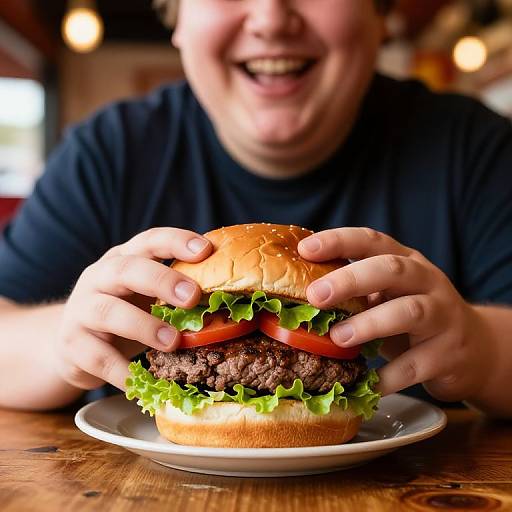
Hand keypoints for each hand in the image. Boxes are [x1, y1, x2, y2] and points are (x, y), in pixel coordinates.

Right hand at [53, 228, 211, 390]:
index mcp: (124, 259)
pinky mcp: (71, 344)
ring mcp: (81, 309)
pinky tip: (145, 382)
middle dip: (161, 280)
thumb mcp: (147, 295)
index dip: (176, 241)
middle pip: (125, 269)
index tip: (205, 250)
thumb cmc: (125, 312)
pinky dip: (123, 372)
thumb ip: (178, 292)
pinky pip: (97, 358)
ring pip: (108, 311)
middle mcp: (99, 277)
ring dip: (143, 326)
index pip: (149, 240)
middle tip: (193, 296)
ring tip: (173, 341)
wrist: (72, 342)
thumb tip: (236, 303)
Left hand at [298, 227, 488, 402]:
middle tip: (316, 296)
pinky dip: (389, 375)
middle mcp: (427, 281)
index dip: (338, 241)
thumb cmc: (413, 318)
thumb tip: (295, 292)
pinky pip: (416, 364)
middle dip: (351, 279)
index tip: (305, 249)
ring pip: (410, 311)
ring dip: (370, 323)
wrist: (473, 350)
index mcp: (406, 261)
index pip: (372, 240)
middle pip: (392, 269)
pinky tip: (366, 383)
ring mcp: (443, 316)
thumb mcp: (388, 295)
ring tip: (338, 338)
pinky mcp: (450, 354)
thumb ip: (356, 291)